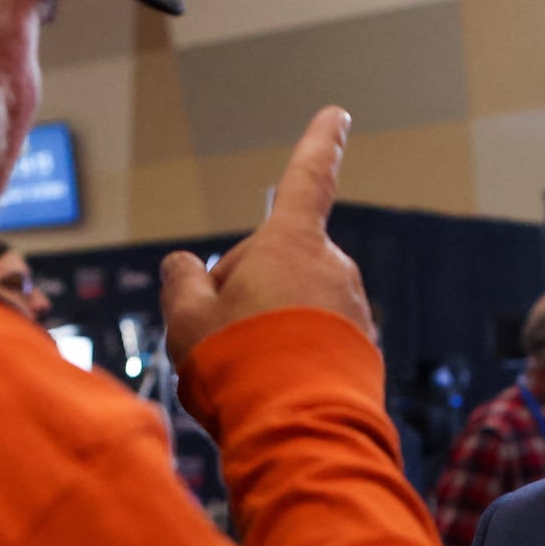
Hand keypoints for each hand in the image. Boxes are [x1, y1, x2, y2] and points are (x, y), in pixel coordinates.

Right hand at [160, 106, 374, 365]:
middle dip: (245, 290)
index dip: (317, 143)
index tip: (337, 113)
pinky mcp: (363, 347)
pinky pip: (316, 339)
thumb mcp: (187, 317)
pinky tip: (275, 390)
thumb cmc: (241, 364)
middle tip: (219, 338)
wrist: (302, 431)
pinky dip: (293, 355)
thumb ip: (181, 281)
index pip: (306, 178)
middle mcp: (332, 266)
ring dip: (267, 327)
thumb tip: (185, 266)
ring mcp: (352, 307)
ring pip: (293, 305)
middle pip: (275, 264)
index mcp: (291, 243)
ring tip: (247, 370)